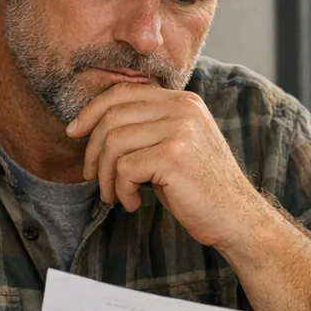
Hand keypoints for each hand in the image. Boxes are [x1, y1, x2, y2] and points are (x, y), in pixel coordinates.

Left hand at [66, 85, 268, 249]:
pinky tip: (134, 203)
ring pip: (114, 143)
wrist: (236, 218)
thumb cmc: (201, 189)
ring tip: (115, 196)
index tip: (75, 133)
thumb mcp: (176, 147)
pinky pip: (124, 168)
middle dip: (93, 150)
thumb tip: (95, 126)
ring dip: (106, 176)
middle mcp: (183, 108)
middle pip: (113, 116)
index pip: (123, 92)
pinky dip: (121, 190)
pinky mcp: (173, 156)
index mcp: (183, 101)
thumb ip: (148, 129)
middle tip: (93, 177)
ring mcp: (179, 130)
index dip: (92, 111)